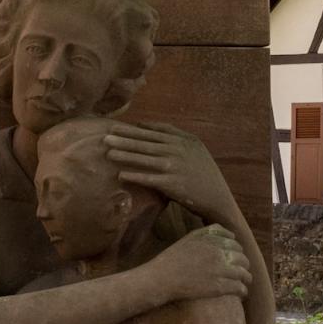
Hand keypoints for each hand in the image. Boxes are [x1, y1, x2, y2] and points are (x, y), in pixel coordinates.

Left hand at [106, 120, 232, 224]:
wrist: (217, 196)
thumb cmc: (204, 172)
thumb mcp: (195, 148)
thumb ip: (176, 136)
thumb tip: (149, 127)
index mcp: (185, 139)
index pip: (155, 131)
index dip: (134, 129)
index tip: (117, 127)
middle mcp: (179, 150)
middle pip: (146, 143)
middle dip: (124, 139)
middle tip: (105, 137)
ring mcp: (175, 166)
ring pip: (145, 158)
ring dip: (125, 155)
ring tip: (108, 153)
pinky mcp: (172, 184)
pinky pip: (149, 178)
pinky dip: (134, 176)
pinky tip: (120, 175)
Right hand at [144, 224, 250, 307]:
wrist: (162, 278)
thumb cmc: (172, 259)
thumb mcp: (190, 237)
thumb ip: (210, 232)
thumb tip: (231, 234)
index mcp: (212, 240)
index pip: (235, 243)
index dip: (237, 251)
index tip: (235, 258)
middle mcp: (218, 253)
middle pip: (242, 258)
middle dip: (243, 265)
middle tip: (241, 271)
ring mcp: (220, 270)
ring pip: (244, 274)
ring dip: (246, 279)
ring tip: (244, 283)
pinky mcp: (219, 287)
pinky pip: (239, 288)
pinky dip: (242, 291)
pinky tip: (240, 294)